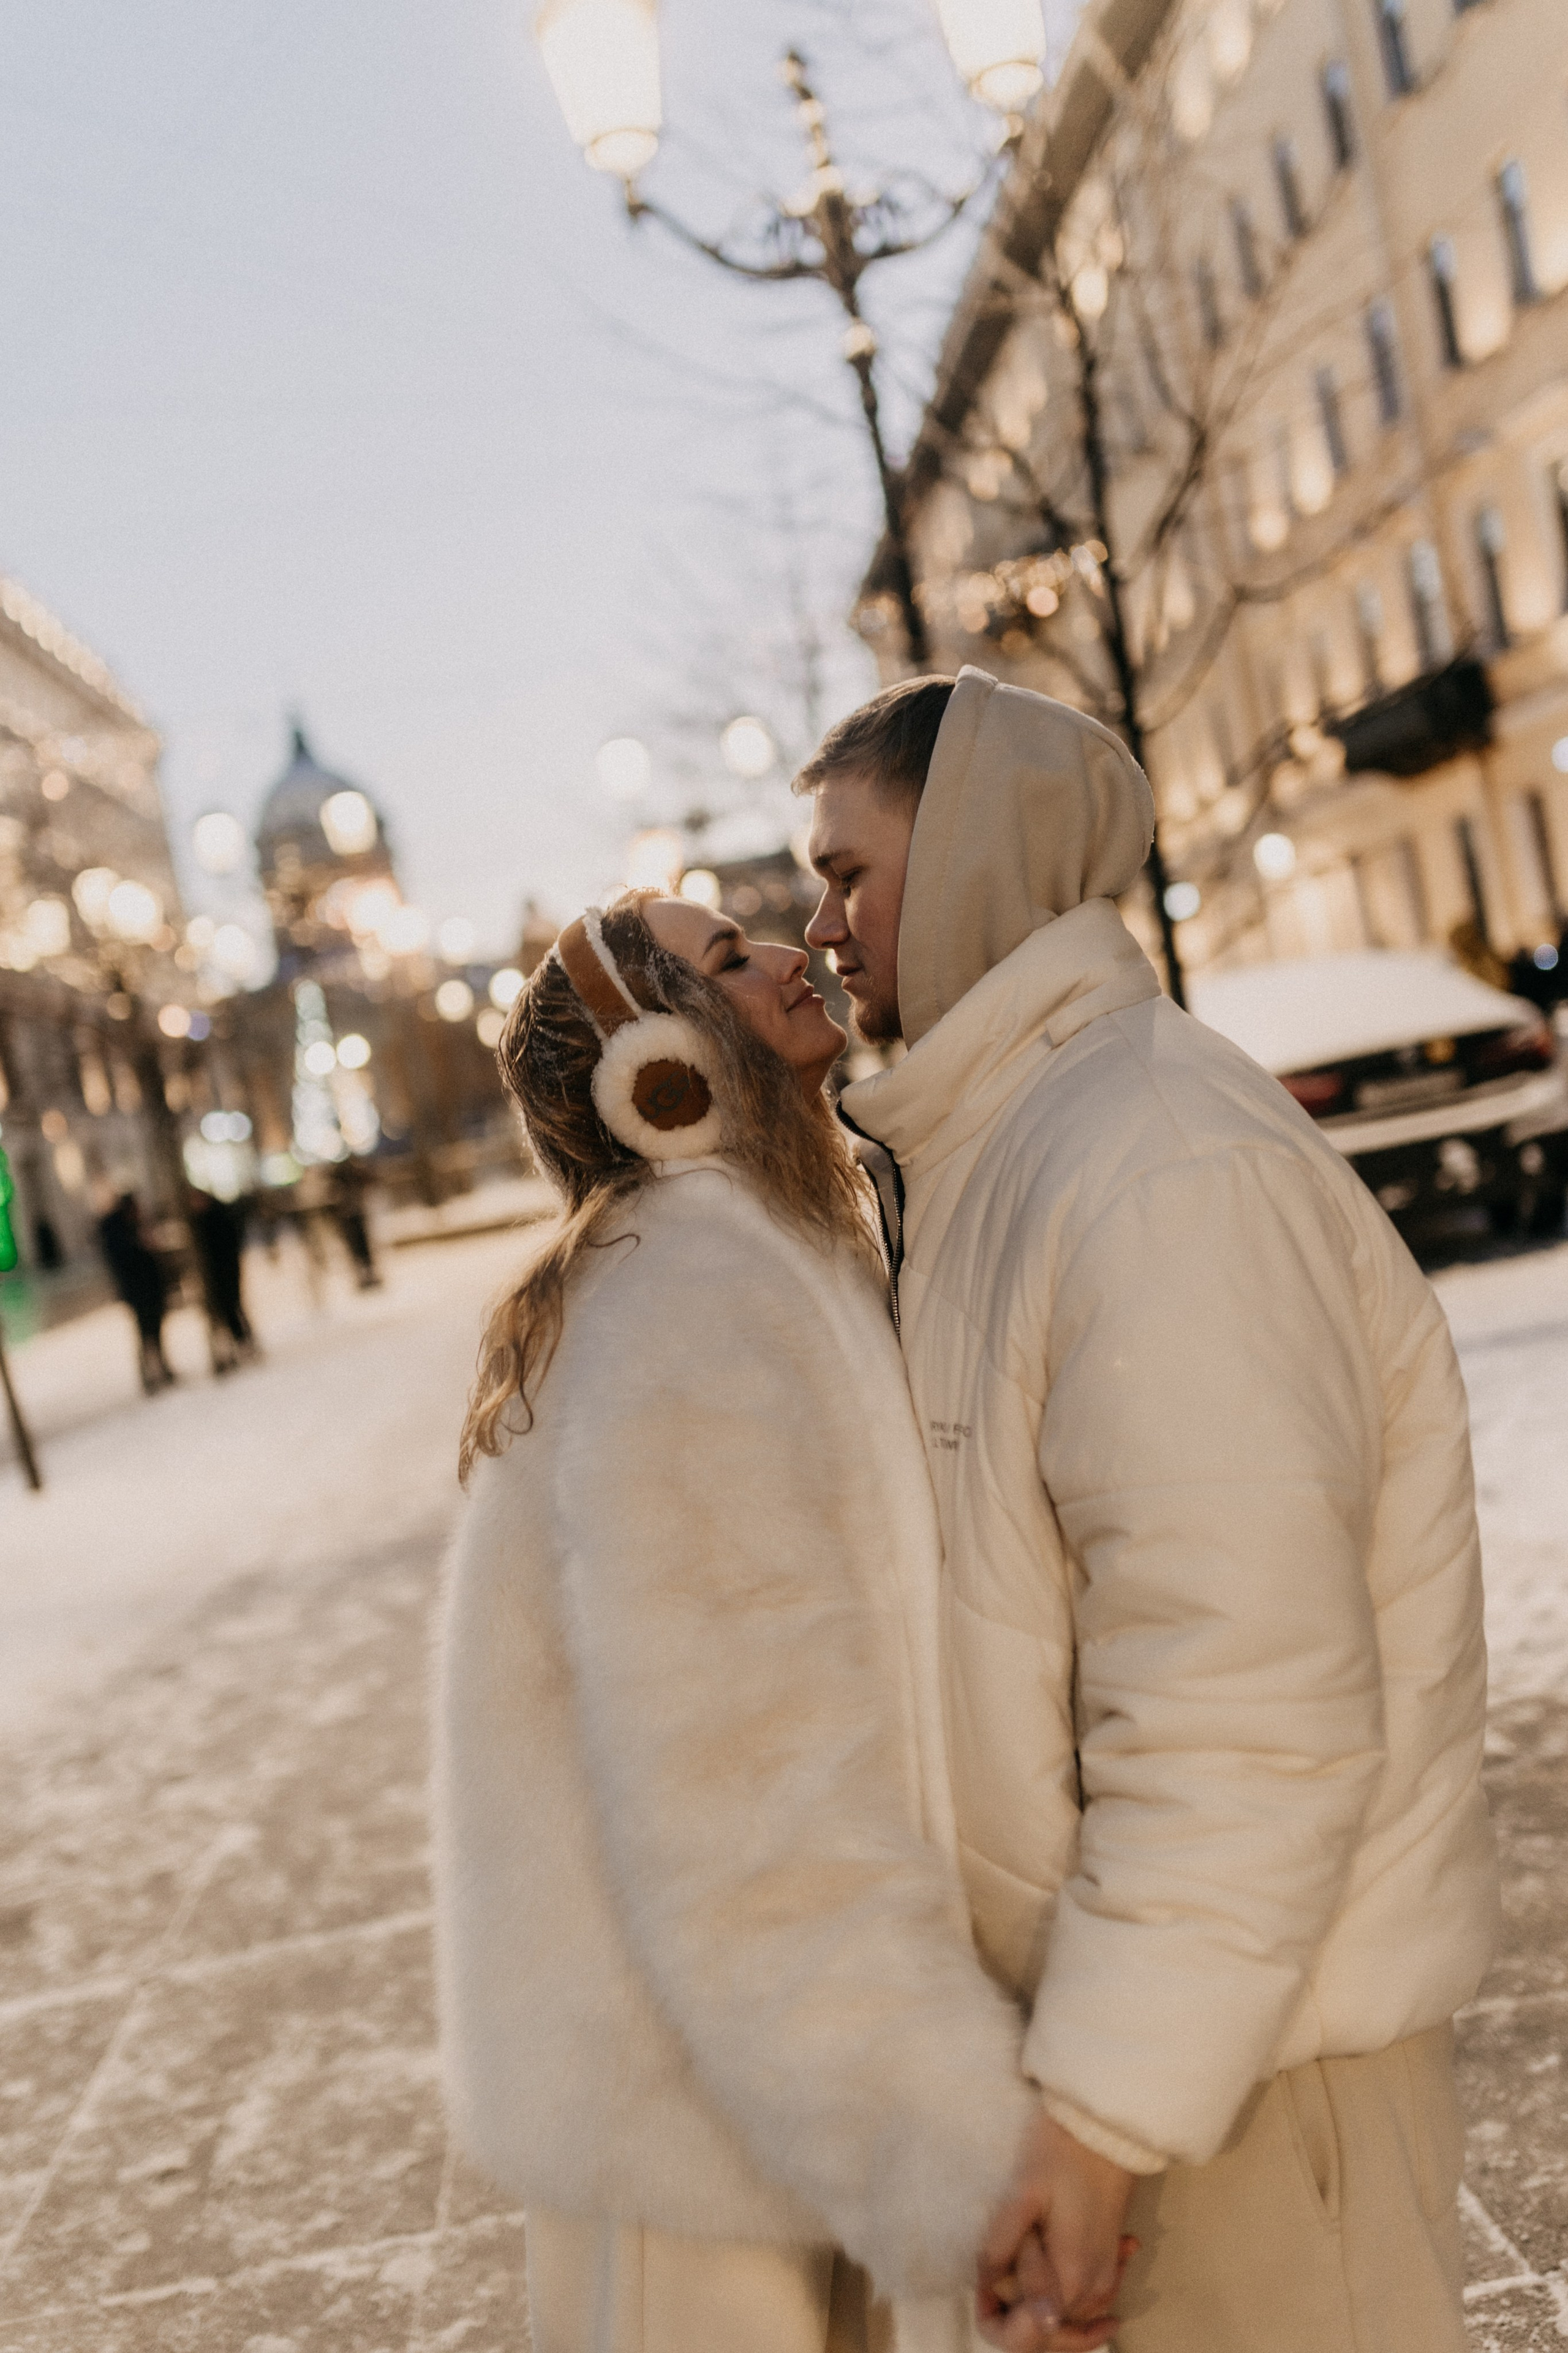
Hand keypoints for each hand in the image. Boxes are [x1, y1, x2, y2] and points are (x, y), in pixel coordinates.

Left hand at [975, 2108, 1136, 2350]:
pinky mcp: (1112, 2258)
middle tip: (999, 2266)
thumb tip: (990, 2293)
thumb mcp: (1020, 2196)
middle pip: (1049, 2334)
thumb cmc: (1059, 2152)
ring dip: (1038, 2302)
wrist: (1107, 2125)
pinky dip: (1062, 2289)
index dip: (997, 2318)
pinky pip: (1086, 2297)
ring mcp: (1107, 2275)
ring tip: (1018, 2259)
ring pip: (1067, 2318)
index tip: (985, 2281)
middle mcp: (1093, 2289)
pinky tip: (1045, 2255)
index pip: (1029, 2337)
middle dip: (1017, 2312)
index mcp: (1069, 2279)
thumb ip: (1002, 2250)